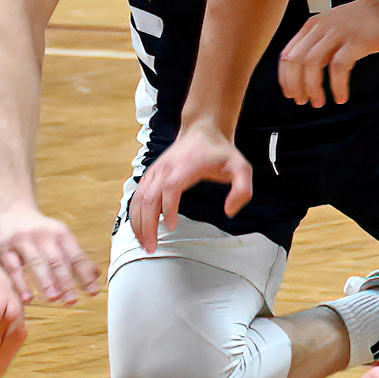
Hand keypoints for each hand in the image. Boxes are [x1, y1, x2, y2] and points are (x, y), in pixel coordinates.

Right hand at [0, 199, 98, 304]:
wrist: (9, 209)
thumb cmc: (39, 229)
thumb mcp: (59, 236)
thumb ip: (76, 256)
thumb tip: (97, 276)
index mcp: (60, 233)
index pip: (75, 256)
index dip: (85, 275)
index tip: (93, 293)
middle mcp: (42, 235)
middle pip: (57, 260)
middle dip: (66, 281)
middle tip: (73, 300)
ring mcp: (22, 240)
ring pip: (37, 262)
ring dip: (47, 282)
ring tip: (55, 298)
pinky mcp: (4, 248)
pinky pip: (13, 268)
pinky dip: (21, 284)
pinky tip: (28, 298)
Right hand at [126, 122, 252, 252]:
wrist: (202, 130)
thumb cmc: (220, 151)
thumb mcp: (241, 167)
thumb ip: (242, 190)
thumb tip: (229, 211)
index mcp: (185, 165)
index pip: (170, 187)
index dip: (168, 207)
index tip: (172, 226)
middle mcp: (165, 168)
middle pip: (149, 197)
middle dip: (147, 224)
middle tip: (152, 247)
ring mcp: (155, 171)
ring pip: (139, 199)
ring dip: (138, 223)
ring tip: (145, 244)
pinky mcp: (151, 175)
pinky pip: (137, 196)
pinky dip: (135, 214)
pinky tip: (140, 230)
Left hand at [279, 0, 378, 106]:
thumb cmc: (364, 20)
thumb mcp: (334, 28)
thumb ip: (320, 45)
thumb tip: (307, 72)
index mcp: (312, 26)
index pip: (287, 54)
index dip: (285, 78)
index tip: (291, 94)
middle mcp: (321, 28)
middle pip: (295, 61)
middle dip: (295, 85)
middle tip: (303, 101)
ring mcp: (338, 33)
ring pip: (312, 64)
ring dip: (313, 88)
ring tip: (319, 102)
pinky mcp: (356, 41)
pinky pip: (339, 67)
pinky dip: (337, 86)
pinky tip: (341, 97)